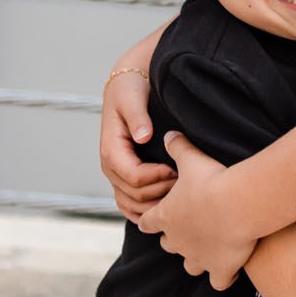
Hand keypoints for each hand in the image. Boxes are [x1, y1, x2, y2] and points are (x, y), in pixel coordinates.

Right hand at [100, 59, 174, 221]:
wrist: (126, 86)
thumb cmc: (130, 90)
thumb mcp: (132, 98)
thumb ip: (137, 117)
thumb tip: (143, 136)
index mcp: (111, 150)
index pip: (134, 176)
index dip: (157, 177)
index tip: (177, 169)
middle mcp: (110, 167)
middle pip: (135, 195)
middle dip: (161, 191)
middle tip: (185, 182)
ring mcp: (116, 175)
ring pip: (132, 205)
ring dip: (155, 204)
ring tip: (179, 193)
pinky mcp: (123, 178)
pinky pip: (130, 205)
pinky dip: (145, 210)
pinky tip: (165, 206)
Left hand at [140, 133, 255, 290]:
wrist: (238, 204)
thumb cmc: (213, 180)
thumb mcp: (191, 158)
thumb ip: (177, 147)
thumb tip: (168, 134)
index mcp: (165, 217)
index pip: (146, 222)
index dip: (150, 219)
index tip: (154, 217)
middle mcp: (177, 241)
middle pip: (168, 245)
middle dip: (176, 238)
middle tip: (192, 227)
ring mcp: (198, 258)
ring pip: (191, 266)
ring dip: (198, 258)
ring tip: (212, 248)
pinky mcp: (220, 269)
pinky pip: (219, 282)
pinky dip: (223, 276)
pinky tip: (231, 268)